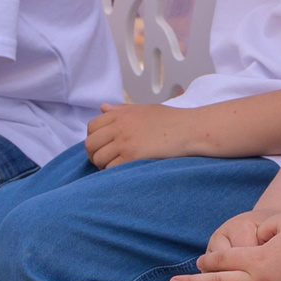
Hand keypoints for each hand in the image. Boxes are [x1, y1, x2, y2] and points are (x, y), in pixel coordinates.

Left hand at [86, 102, 215, 167]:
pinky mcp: (132, 156)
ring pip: (99, 158)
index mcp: (121, 114)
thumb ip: (121, 110)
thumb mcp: (144, 109)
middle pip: (91, 144)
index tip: (102, 146)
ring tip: (117, 166)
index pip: (92, 127)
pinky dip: (114, 172)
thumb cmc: (172, 120)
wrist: (190, 129)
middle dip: (94, 154)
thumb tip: (102, 108)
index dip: (94, 139)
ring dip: (104, 165)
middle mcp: (119, 127)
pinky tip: (125, 170)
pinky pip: (111, 168)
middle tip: (106, 160)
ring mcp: (124, 142)